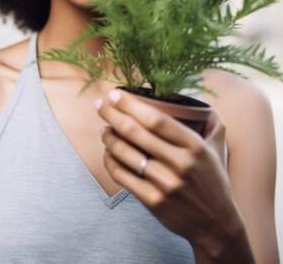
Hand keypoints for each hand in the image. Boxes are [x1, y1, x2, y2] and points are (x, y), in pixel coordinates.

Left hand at [95, 89, 243, 254]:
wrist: (217, 225)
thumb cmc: (214, 181)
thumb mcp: (218, 149)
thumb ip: (212, 123)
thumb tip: (201, 103)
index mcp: (194, 146)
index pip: (156, 119)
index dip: (131, 105)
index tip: (115, 94)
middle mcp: (180, 164)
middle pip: (135, 132)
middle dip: (112, 114)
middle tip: (100, 104)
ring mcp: (165, 184)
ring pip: (124, 153)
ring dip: (108, 137)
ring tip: (104, 128)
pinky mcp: (153, 201)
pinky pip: (122, 175)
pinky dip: (110, 160)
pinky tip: (108, 152)